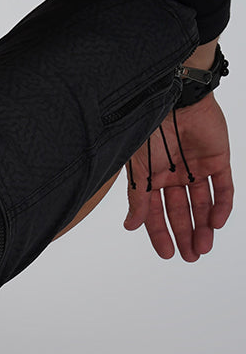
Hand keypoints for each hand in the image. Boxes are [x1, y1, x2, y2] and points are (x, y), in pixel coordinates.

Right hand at [123, 94, 232, 260]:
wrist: (175, 97)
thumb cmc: (148, 125)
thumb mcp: (137, 167)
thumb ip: (138, 197)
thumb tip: (130, 225)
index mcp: (152, 174)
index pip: (155, 211)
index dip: (160, 232)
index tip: (167, 253)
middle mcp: (175, 173)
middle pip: (181, 211)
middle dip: (185, 235)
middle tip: (190, 256)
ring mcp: (197, 168)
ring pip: (204, 204)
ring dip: (204, 227)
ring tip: (203, 247)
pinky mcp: (219, 161)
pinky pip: (224, 189)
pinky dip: (222, 207)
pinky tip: (216, 223)